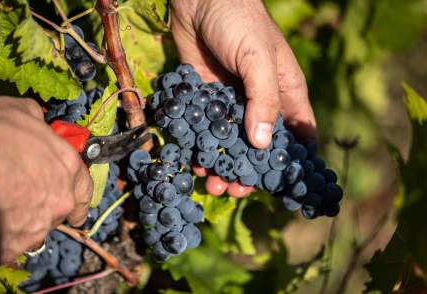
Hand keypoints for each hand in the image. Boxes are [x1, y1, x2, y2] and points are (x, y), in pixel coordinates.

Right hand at [0, 97, 92, 264]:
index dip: (77, 204)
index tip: (75, 213)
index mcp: (71, 169)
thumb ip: (43, 128)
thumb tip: (40, 126)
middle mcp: (62, 201)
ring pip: (31, 232)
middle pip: (55, 214)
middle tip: (18, 200)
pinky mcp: (10, 244)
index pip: (84, 194)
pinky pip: (6, 248)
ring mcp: (38, 225)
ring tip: (1, 211)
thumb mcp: (27, 112)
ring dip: (18, 226)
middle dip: (40, 209)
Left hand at [171, 0, 315, 196]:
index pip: (299, 135)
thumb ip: (263, 100)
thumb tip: (261, 144)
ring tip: (212, 183)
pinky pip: (205, 131)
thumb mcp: (258, 59)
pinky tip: (193, 161)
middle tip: (235, 189)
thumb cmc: (239, 22)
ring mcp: (231, 104)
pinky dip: (200, 148)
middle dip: (249, 171)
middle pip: (260, 148)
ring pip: (230, 144)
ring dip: (222, 165)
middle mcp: (259, 103)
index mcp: (285, 94)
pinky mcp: (205, 101)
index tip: (283, 187)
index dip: (294, 162)